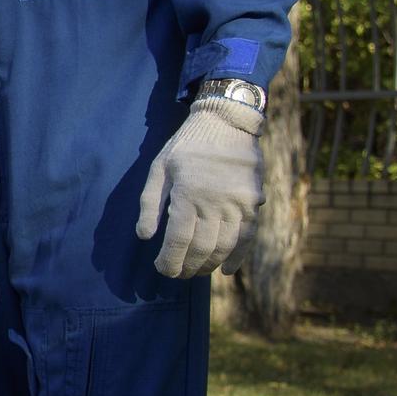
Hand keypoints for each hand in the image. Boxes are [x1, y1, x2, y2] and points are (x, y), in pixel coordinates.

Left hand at [136, 99, 263, 278]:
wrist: (226, 122)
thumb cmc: (186, 146)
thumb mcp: (159, 168)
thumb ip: (150, 203)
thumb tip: (144, 236)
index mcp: (186, 194)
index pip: (177, 241)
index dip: (169, 261)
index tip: (163, 269)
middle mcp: (213, 202)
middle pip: (200, 249)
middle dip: (187, 267)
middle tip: (178, 273)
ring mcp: (236, 204)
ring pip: (223, 247)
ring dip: (209, 265)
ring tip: (197, 271)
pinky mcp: (252, 202)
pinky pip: (247, 237)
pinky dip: (237, 257)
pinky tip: (227, 270)